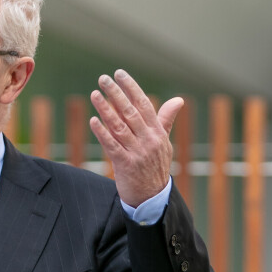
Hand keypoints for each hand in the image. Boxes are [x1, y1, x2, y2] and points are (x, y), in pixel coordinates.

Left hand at [89, 69, 182, 207]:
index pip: (144, 104)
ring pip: (120, 126)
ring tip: (95, 94)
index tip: (120, 74)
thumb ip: (166, 120)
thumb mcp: (164, 143)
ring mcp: (138, 153)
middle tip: (103, 78)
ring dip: (106, 109)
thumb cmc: (156, 167)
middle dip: (116, 93)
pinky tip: (93, 120)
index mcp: (157, 132)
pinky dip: (102, 133)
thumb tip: (178, 100)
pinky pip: (112, 146)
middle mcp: (149, 140)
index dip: (131, 88)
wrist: (153, 198)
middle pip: (130, 112)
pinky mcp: (126, 165)